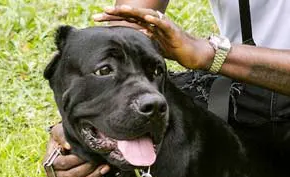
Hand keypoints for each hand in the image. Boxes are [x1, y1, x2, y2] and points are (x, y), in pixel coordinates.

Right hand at [43, 123, 110, 176]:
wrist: (72, 142)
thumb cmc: (65, 136)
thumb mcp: (59, 131)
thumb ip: (61, 136)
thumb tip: (68, 146)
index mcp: (49, 162)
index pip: (63, 163)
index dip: (77, 159)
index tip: (88, 153)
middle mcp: (55, 175)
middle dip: (88, 169)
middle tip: (100, 162)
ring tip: (104, 168)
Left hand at [93, 5, 214, 69]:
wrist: (193, 54)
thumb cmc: (175, 50)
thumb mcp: (154, 47)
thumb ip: (143, 43)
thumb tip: (129, 46)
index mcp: (147, 26)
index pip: (127, 20)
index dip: (112, 19)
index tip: (97, 19)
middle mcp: (153, 22)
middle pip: (132, 15)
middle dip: (116, 14)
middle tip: (100, 13)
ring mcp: (163, 25)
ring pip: (145, 15)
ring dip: (133, 12)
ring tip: (120, 10)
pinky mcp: (172, 30)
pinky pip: (162, 24)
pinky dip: (154, 20)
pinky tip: (145, 18)